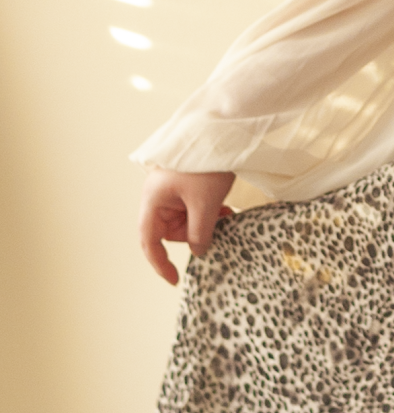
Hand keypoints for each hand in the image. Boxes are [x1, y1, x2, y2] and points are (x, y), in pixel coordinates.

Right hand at [138, 167, 235, 285]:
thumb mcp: (205, 203)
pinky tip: (224, 209)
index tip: (175, 280)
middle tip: (217, 226)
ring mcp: (171, 191)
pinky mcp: (185, 187)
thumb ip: (200, 232)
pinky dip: (208, 214)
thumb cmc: (206, 164)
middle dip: (194, 234)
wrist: (220, 132)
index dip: (159, 263)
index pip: (149, 240)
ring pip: (185, 222)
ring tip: (224, 213)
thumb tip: (199, 252)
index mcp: (153, 200)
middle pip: (170, 231)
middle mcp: (157, 197)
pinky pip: (193, 210)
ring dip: (205, 223)